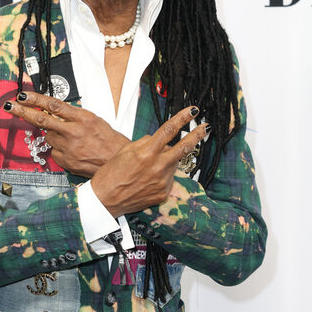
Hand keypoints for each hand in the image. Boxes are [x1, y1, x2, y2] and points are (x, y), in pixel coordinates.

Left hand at [5, 91, 129, 176]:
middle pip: (41, 120)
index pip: (53, 105)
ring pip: (49, 137)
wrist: (117, 162)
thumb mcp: (94, 121)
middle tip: (10, 106)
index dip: (35, 99)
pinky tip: (73, 151)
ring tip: (71, 139)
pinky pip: (55, 152)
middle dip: (22, 112)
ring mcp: (68, 148)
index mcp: (82, 118)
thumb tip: (54, 112)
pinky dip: (60, 149)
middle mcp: (73, 132)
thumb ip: (73, 116)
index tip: (22, 95)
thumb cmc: (109, 140)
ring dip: (54, 135)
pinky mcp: (65, 161)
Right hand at [90, 106, 208, 217]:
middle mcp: (157, 167)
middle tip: (205, 128)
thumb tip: (159, 139)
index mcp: (147, 153)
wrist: (105, 200)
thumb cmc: (110, 175)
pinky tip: (147, 179)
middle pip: (184, 147)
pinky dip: (161, 175)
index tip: (193, 111)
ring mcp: (162, 181)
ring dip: (168, 160)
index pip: (169, 130)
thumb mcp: (125, 151)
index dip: (183, 118)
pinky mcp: (163, 193)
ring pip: (173, 164)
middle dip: (197, 136)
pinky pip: (168, 178)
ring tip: (149, 166)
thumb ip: (145, 143)